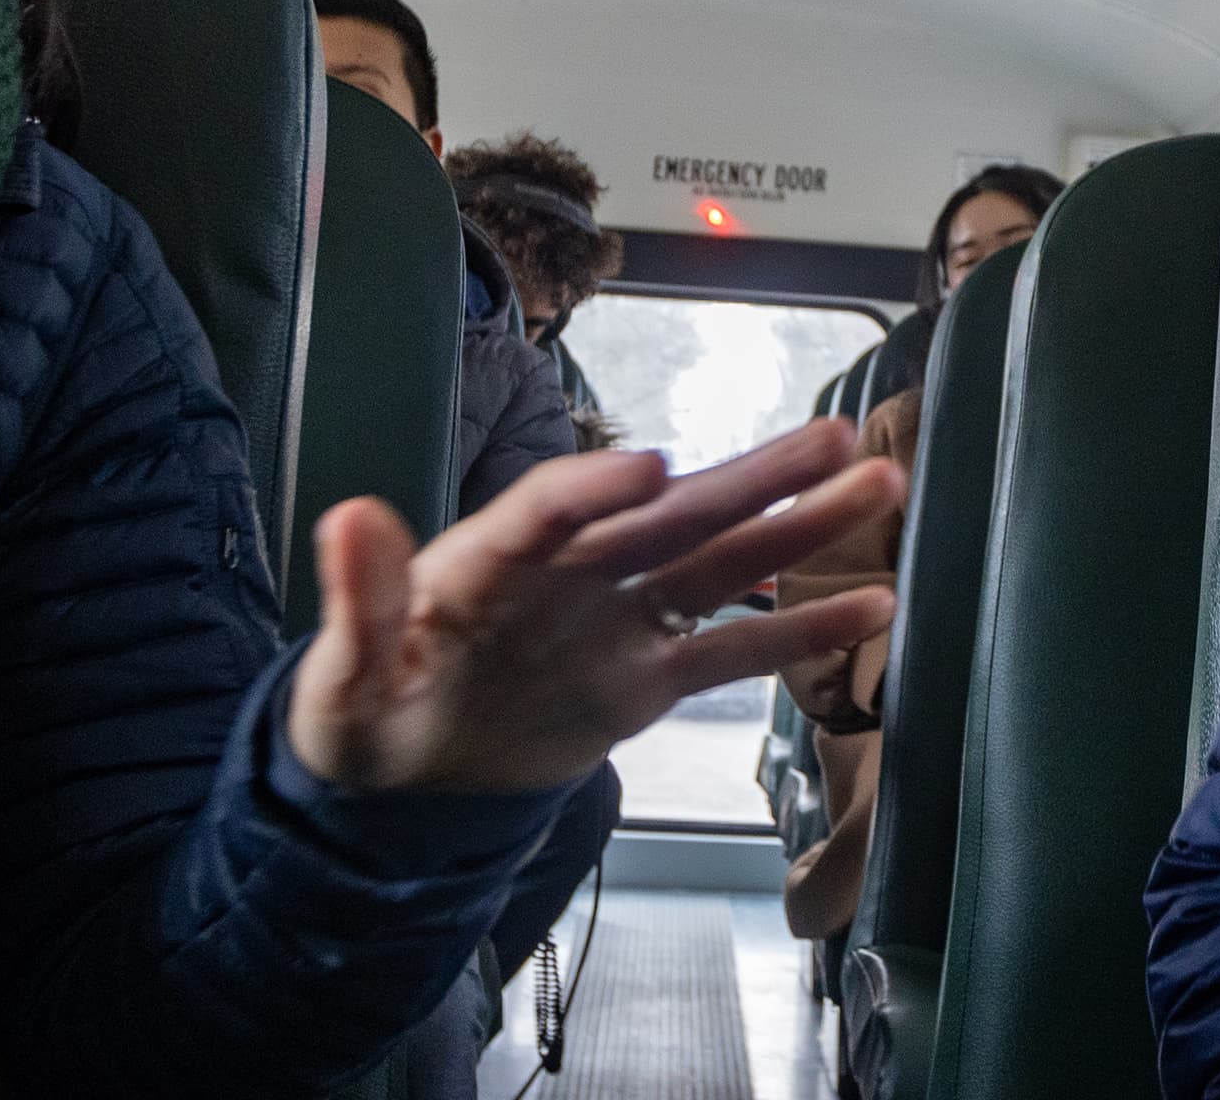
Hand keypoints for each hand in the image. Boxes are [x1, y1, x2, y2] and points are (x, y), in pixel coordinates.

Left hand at [289, 417, 902, 791]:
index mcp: (491, 561)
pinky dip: (798, 631)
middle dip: (750, 478)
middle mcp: (571, 573)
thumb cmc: (368, 712)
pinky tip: (869, 605)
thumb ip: (360, 602)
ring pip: (719, 564)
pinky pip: (730, 652)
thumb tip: (347, 518)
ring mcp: (617, 620)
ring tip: (876, 482)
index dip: (593, 489)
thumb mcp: (343, 676)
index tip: (646, 468)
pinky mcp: (646, 677)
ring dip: (797, 526)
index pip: (546, 511)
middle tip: (829, 439)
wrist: (404, 780)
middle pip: (668, 515)